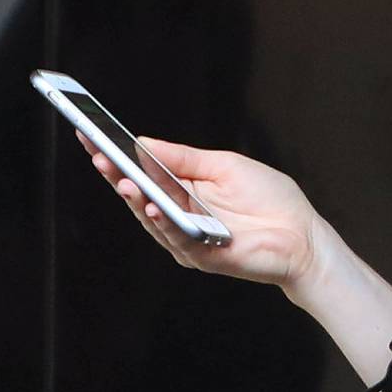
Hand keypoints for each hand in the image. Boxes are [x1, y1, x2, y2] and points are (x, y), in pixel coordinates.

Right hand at [72, 129, 320, 297]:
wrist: (301, 235)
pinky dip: (162, 222)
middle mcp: (178, 215)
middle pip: (138, 195)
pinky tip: (152, 205)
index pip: (141, 173)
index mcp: (182, 190)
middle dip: (116, 175)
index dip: (116, 157)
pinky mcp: (200, 256)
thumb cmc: (269, 199)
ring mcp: (186, 238)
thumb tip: (143, 142)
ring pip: (151, 218)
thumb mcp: (224, 165)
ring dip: (135, 198)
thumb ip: (183, 158)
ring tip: (122, 179)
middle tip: (98, 155)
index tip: (91, 135)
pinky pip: (175, 238)